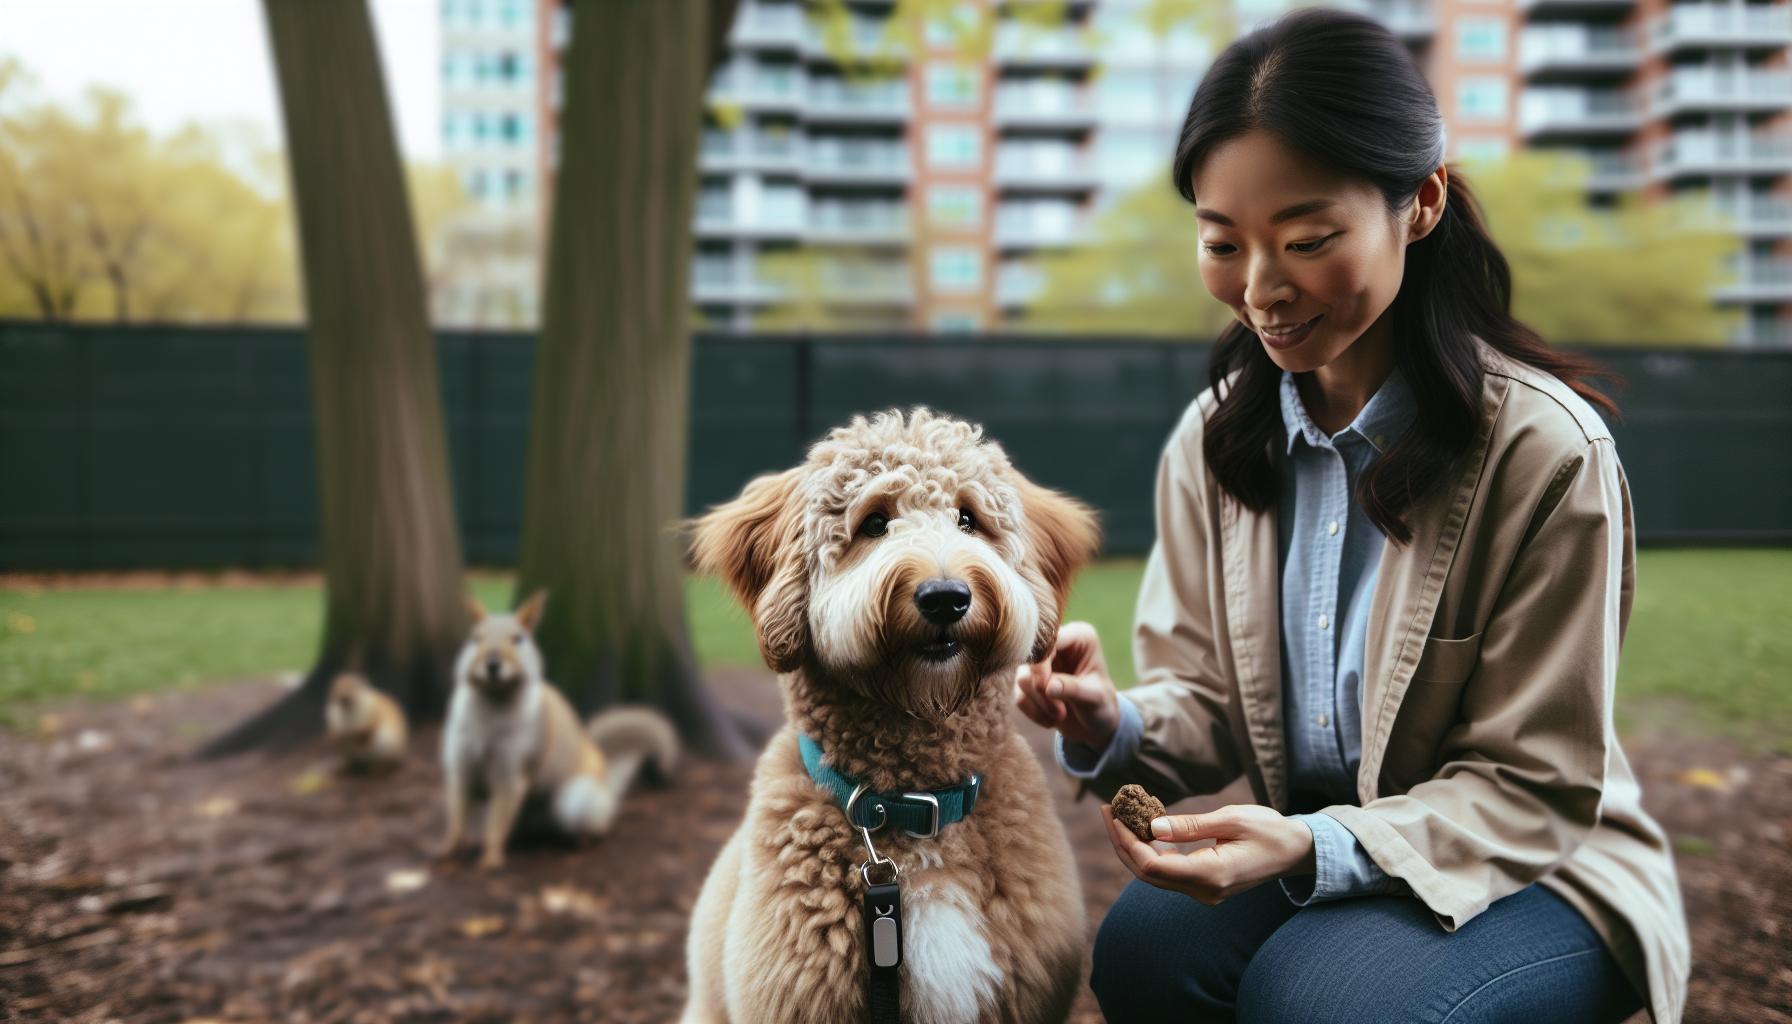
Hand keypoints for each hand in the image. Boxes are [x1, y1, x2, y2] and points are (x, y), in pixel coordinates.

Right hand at [1013, 621, 1120, 749]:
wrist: (1094, 725)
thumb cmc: (1102, 706)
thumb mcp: (1095, 698)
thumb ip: (1073, 689)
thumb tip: (1048, 687)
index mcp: (1079, 636)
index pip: (1049, 639)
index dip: (1042, 662)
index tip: (1046, 688)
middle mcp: (1057, 644)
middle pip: (1031, 658)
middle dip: (1041, 689)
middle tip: (1059, 712)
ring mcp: (1040, 662)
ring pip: (1023, 678)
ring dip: (1040, 703)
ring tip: (1060, 716)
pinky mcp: (1029, 681)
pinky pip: (1019, 696)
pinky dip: (1033, 712)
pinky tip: (1051, 720)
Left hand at [1101, 803, 1315, 904]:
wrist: (1296, 851)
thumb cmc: (1269, 830)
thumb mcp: (1231, 819)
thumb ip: (1190, 826)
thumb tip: (1152, 826)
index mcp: (1211, 875)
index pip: (1153, 866)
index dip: (1127, 841)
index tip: (1114, 813)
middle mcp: (1204, 891)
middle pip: (1147, 874)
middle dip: (1123, 843)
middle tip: (1108, 810)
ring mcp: (1204, 892)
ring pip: (1155, 875)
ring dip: (1134, 847)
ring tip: (1120, 815)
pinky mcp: (1205, 885)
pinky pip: (1169, 872)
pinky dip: (1152, 851)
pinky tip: (1143, 828)